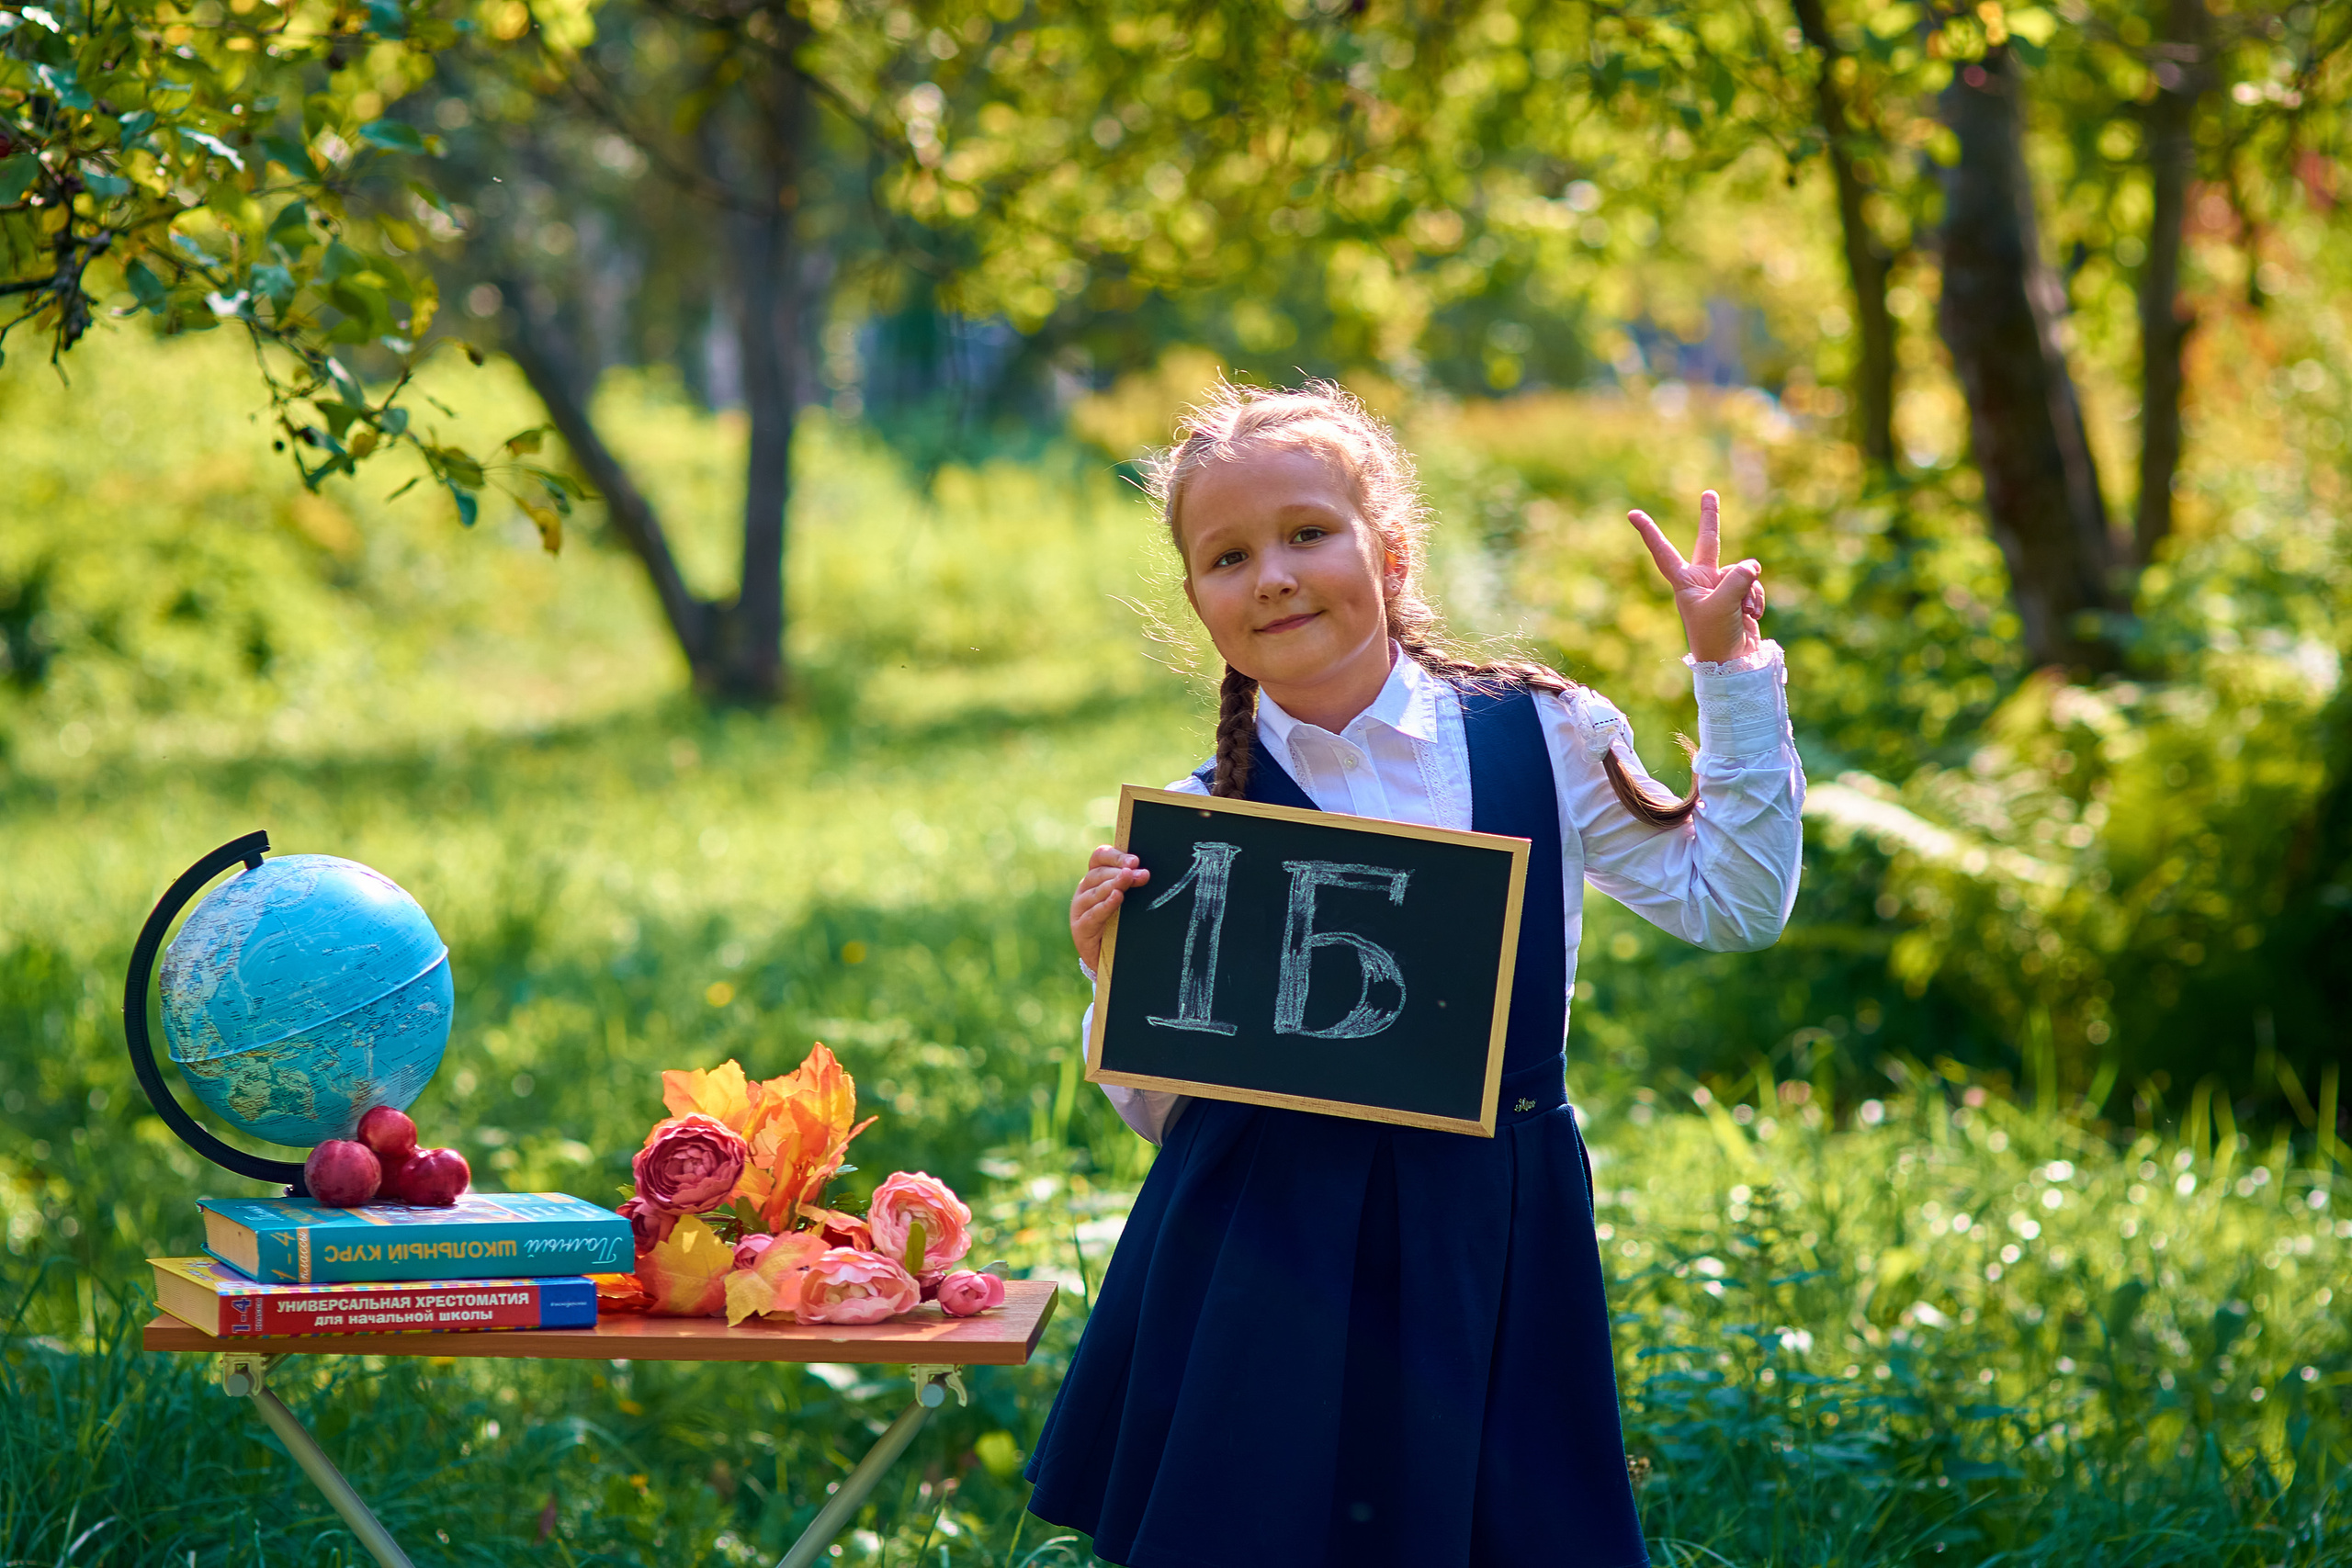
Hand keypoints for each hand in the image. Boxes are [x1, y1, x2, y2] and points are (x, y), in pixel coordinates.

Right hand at [1071, 846, 1149, 973]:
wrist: (1110, 958)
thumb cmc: (1121, 924)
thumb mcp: (1127, 902)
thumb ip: (1132, 884)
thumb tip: (1147, 871)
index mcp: (1095, 878)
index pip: (1099, 857)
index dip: (1116, 856)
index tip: (1135, 861)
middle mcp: (1084, 890)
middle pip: (1099, 873)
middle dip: (1121, 872)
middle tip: (1142, 875)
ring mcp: (1080, 908)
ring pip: (1095, 892)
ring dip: (1113, 884)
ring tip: (1128, 879)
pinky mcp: (1080, 927)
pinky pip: (1092, 914)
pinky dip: (1105, 905)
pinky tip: (1116, 897)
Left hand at [1627, 489, 1765, 665]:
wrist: (1732, 664)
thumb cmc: (1716, 637)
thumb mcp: (1722, 605)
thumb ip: (1737, 579)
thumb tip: (1752, 564)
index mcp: (1684, 582)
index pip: (1663, 552)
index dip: (1649, 532)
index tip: (1632, 514)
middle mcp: (1701, 581)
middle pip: (1708, 542)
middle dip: (1710, 518)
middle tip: (1709, 493)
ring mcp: (1721, 587)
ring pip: (1743, 572)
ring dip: (1747, 592)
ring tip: (1742, 612)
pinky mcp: (1740, 596)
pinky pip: (1753, 586)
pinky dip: (1756, 600)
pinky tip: (1751, 617)